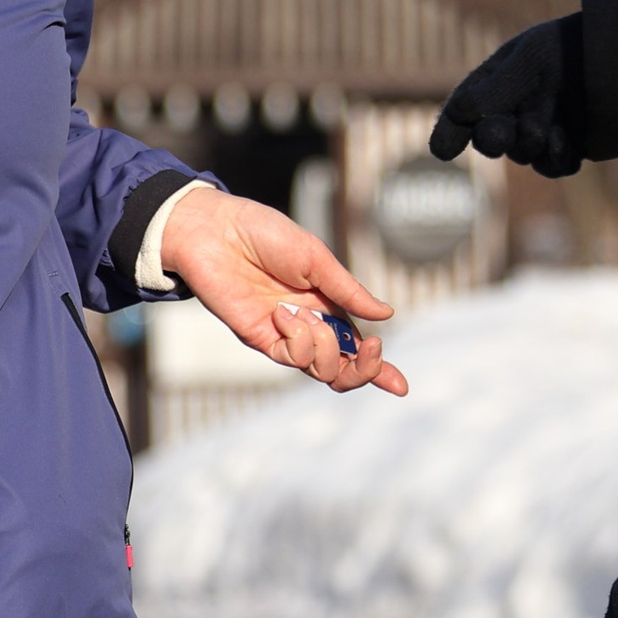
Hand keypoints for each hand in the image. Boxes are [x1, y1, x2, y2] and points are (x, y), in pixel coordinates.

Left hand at [159, 189, 408, 396]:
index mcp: (327, 303)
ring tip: (305, 313)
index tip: (401, 386)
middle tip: (370, 349)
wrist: (217, 231)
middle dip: (362, 369)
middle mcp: (309, 325)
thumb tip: (386, 315)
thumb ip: (348, 291)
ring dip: (326, 346)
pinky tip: (285, 315)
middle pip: (342, 368)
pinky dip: (298, 340)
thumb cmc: (265, 235)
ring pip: (322, 370)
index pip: (357, 344)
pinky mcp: (260, 338)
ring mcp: (284, 335)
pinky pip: (292, 358)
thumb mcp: (316, 258)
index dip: (379, 368)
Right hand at [429, 13, 585, 177]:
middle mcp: (515, 108)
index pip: (463, 111)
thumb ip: (493, 90)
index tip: (442, 151)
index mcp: (497, 80)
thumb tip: (459, 114)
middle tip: (501, 133)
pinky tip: (566, 139)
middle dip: (493, 137)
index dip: (450, 131)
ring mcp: (542, 131)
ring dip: (532, 142)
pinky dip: (556, 156)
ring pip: (522, 154)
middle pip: (489, 139)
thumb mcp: (528, 60)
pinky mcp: (568, 149)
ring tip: (551, 127)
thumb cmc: (573, 50)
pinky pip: (552, 166)